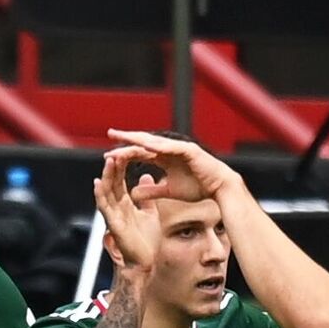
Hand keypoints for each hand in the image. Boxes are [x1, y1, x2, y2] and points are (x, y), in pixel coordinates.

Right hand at [92, 153, 162, 271]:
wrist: (145, 263)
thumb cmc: (146, 241)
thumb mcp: (151, 212)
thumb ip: (147, 196)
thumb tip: (147, 177)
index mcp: (125, 205)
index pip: (121, 180)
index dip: (121, 166)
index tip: (125, 151)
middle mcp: (117, 208)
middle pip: (112, 182)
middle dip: (113, 166)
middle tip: (115, 149)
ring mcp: (113, 216)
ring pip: (106, 192)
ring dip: (106, 176)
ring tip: (109, 160)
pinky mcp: (113, 225)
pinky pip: (105, 207)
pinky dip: (101, 195)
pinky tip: (99, 183)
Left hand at [105, 129, 245, 202]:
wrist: (219, 188)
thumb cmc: (198, 188)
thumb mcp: (168, 191)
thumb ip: (152, 191)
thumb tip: (134, 194)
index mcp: (164, 158)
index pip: (140, 152)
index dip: (125, 153)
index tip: (108, 154)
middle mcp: (170, 150)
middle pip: (144, 142)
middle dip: (127, 138)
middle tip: (110, 133)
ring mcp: (179, 148)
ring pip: (155, 141)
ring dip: (139, 139)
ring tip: (124, 136)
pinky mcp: (189, 150)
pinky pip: (172, 147)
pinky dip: (159, 146)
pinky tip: (146, 146)